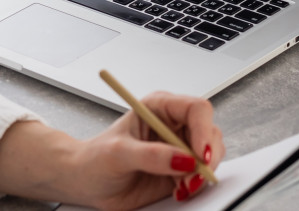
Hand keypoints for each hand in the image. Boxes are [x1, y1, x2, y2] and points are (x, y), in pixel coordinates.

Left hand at [72, 92, 224, 209]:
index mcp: (160, 107)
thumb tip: (182, 159)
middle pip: (210, 132)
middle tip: (192, 178)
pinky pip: (203, 174)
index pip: (196, 109)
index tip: (199, 155)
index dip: (203, 131)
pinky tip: (178, 190)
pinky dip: (196, 184)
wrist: (87, 182)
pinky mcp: (181, 168)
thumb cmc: (96, 159)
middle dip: (206, 157)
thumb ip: (150, 155)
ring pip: (211, 154)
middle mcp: (173, 124)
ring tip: (181, 186)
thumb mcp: (118, 153)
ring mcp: (179, 146)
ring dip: (202, 173)